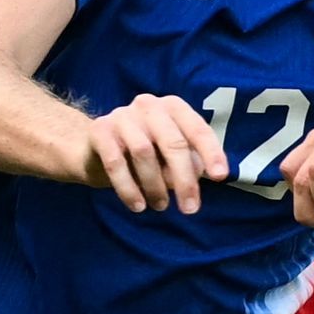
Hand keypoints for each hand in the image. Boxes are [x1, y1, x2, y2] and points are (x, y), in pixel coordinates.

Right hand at [88, 91, 231, 213]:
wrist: (93, 147)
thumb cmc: (143, 151)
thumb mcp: (169, 154)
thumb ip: (187, 161)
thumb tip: (199, 175)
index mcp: (172, 107)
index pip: (197, 129)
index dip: (211, 152)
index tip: (221, 177)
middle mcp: (149, 105)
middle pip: (173, 142)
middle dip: (184, 179)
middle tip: (190, 208)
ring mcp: (122, 115)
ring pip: (144, 152)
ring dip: (155, 185)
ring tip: (161, 206)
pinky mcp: (99, 131)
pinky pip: (116, 162)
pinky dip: (128, 188)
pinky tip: (138, 206)